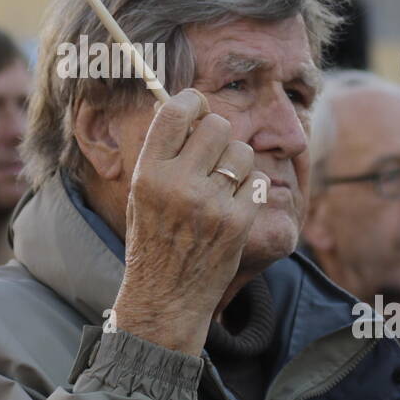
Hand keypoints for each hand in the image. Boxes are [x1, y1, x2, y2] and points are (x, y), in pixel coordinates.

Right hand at [113, 89, 265, 355]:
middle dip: (218, 135)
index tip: (196, 108)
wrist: (167, 296)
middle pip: (217, 125)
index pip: (177, 111)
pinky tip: (233, 205)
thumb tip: (185, 106)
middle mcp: (179, 184)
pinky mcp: (238, 221)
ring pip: (242, 150)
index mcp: (149, 173)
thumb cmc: (153, 240)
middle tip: (211, 154)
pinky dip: (249, 189)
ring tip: (221, 184)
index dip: (192, 102)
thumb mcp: (142, 193)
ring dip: (236, 162)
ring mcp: (211, 203)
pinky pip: (257, 180)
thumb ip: (162, 152)